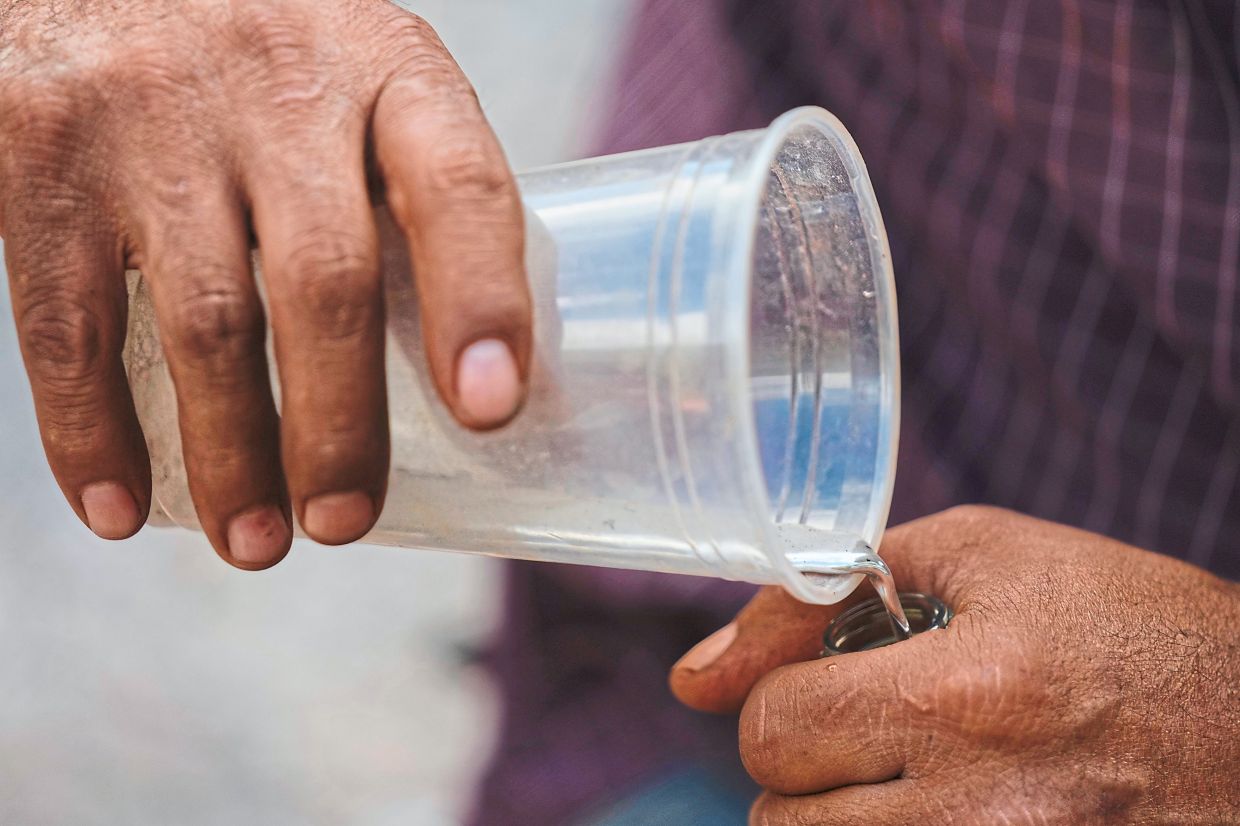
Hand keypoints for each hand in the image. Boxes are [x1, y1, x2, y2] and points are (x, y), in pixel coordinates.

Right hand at [0, 1, 530, 566]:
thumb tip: (464, 368)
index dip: (481, 305)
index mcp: (388, 68)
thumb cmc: (271, 56)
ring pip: (205, 323)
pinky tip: (121, 506)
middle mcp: (277, 85)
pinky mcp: (42, 151)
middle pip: (327, 283)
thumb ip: (405, 192)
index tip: (490, 412)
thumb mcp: (361, 82)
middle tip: (343, 520)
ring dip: (231, 457)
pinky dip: (94, 433)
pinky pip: (69, 323)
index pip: (458, 186)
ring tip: (256, 543)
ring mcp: (152, 117)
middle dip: (340, 428)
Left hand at [670, 506, 1239, 823]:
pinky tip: (941, 806)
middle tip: (864, 730)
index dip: (777, 696)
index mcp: (965, 698)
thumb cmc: (1132, 625)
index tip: (816, 683)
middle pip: (780, 821)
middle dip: (801, 764)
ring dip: (837, 819)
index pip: (772, 728)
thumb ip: (826, 590)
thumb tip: (693, 676)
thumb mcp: (989, 556)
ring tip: (904, 775)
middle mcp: (982, 811)